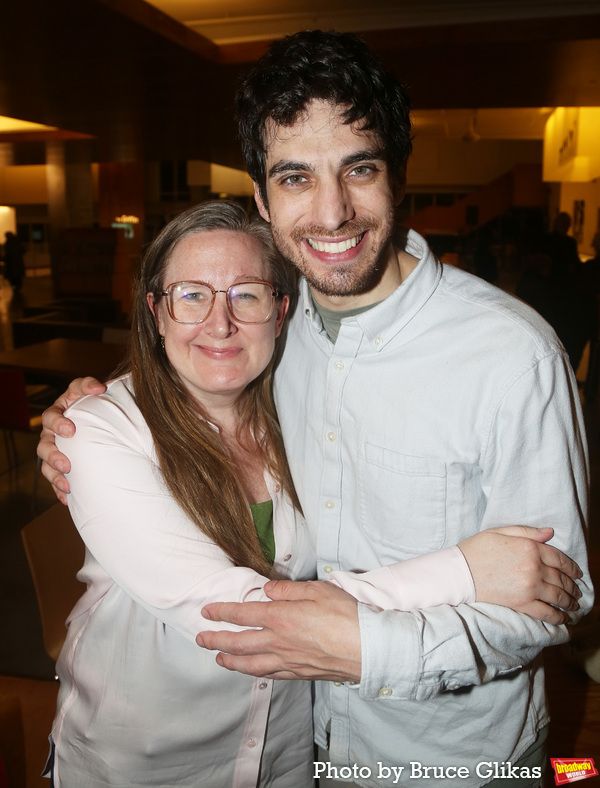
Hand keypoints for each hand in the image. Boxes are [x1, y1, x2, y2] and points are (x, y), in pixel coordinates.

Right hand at [37, 377, 105, 502]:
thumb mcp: (91, 389)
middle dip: (54, 456)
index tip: (71, 430)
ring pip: (46, 465)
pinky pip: (56, 480)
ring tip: (67, 485)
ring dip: (55, 476)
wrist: (104, 420)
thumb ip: (90, 385)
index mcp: (58, 413)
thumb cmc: (95, 402)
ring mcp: (56, 450)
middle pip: (44, 445)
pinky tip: (68, 498)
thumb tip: (100, 387)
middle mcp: (53, 433)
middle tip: (67, 464)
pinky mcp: (62, 466)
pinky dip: (60, 489)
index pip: (51, 417)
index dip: (58, 424)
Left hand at [197, 580, 360, 681]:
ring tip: (218, 658)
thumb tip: (267, 590)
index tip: (207, 611)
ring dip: (230, 660)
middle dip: (216, 640)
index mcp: (281, 617)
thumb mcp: (317, 589)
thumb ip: (288, 589)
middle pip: (239, 642)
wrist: (367, 648)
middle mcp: (279, 641)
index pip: (243, 613)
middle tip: (201, 639)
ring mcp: (288, 660)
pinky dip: (254, 673)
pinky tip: (251, 671)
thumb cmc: (346, 615)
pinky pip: (269, 675)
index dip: (222, 612)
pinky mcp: (299, 673)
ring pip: (250, 663)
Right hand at [459, 526, 582, 625]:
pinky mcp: (522, 603)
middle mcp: (534, 567)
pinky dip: (558, 616)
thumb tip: (550, 533)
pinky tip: (564, 618)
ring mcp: (530, 587)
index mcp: (530, 548)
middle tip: (578, 592)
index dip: (572, 568)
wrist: (460, 571)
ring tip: (574, 605)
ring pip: (558, 596)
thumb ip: (527, 532)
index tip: (578, 574)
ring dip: (570, 601)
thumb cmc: (477, 549)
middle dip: (573, 586)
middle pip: (562, 578)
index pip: (560, 559)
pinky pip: (546, 612)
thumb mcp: (501, 532)